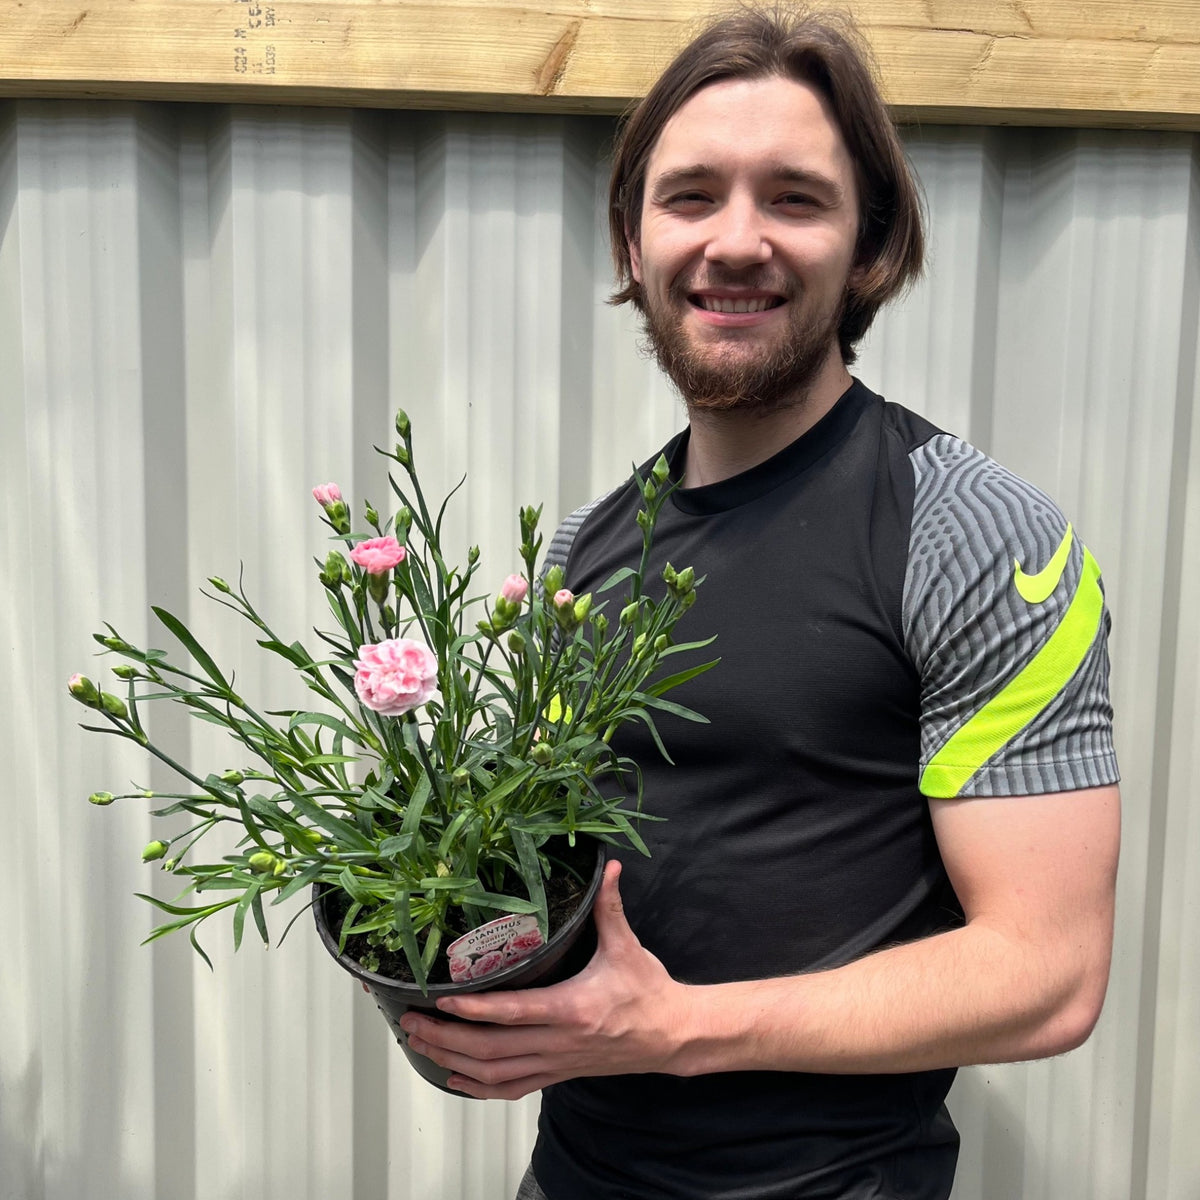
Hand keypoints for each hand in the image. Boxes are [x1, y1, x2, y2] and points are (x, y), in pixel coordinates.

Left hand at [398, 860, 692, 1099]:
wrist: (671, 1036)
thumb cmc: (647, 991)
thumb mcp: (627, 946)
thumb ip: (610, 907)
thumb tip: (610, 867)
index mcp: (572, 1008)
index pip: (515, 1013)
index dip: (476, 1011)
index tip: (443, 1002)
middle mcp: (559, 1041)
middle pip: (492, 1049)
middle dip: (447, 1038)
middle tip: (412, 1023)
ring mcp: (556, 1062)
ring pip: (495, 1072)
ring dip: (453, 1060)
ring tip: (420, 1043)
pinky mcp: (558, 1074)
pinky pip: (512, 1088)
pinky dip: (479, 1087)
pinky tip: (454, 1078)